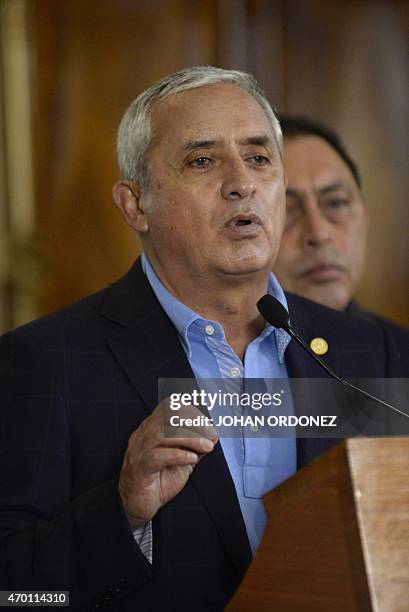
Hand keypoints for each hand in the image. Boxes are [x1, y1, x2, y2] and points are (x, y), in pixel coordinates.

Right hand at [118, 399, 217, 527]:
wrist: (136, 505)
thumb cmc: (158, 480)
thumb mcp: (181, 459)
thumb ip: (194, 446)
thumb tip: (212, 436)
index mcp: (152, 429)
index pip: (168, 408)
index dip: (190, 412)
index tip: (208, 424)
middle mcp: (143, 435)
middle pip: (167, 418)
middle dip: (193, 424)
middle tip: (211, 435)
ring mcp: (139, 451)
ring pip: (164, 435)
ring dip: (190, 439)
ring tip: (207, 446)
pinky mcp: (140, 468)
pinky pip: (157, 456)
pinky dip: (178, 455)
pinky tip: (192, 458)